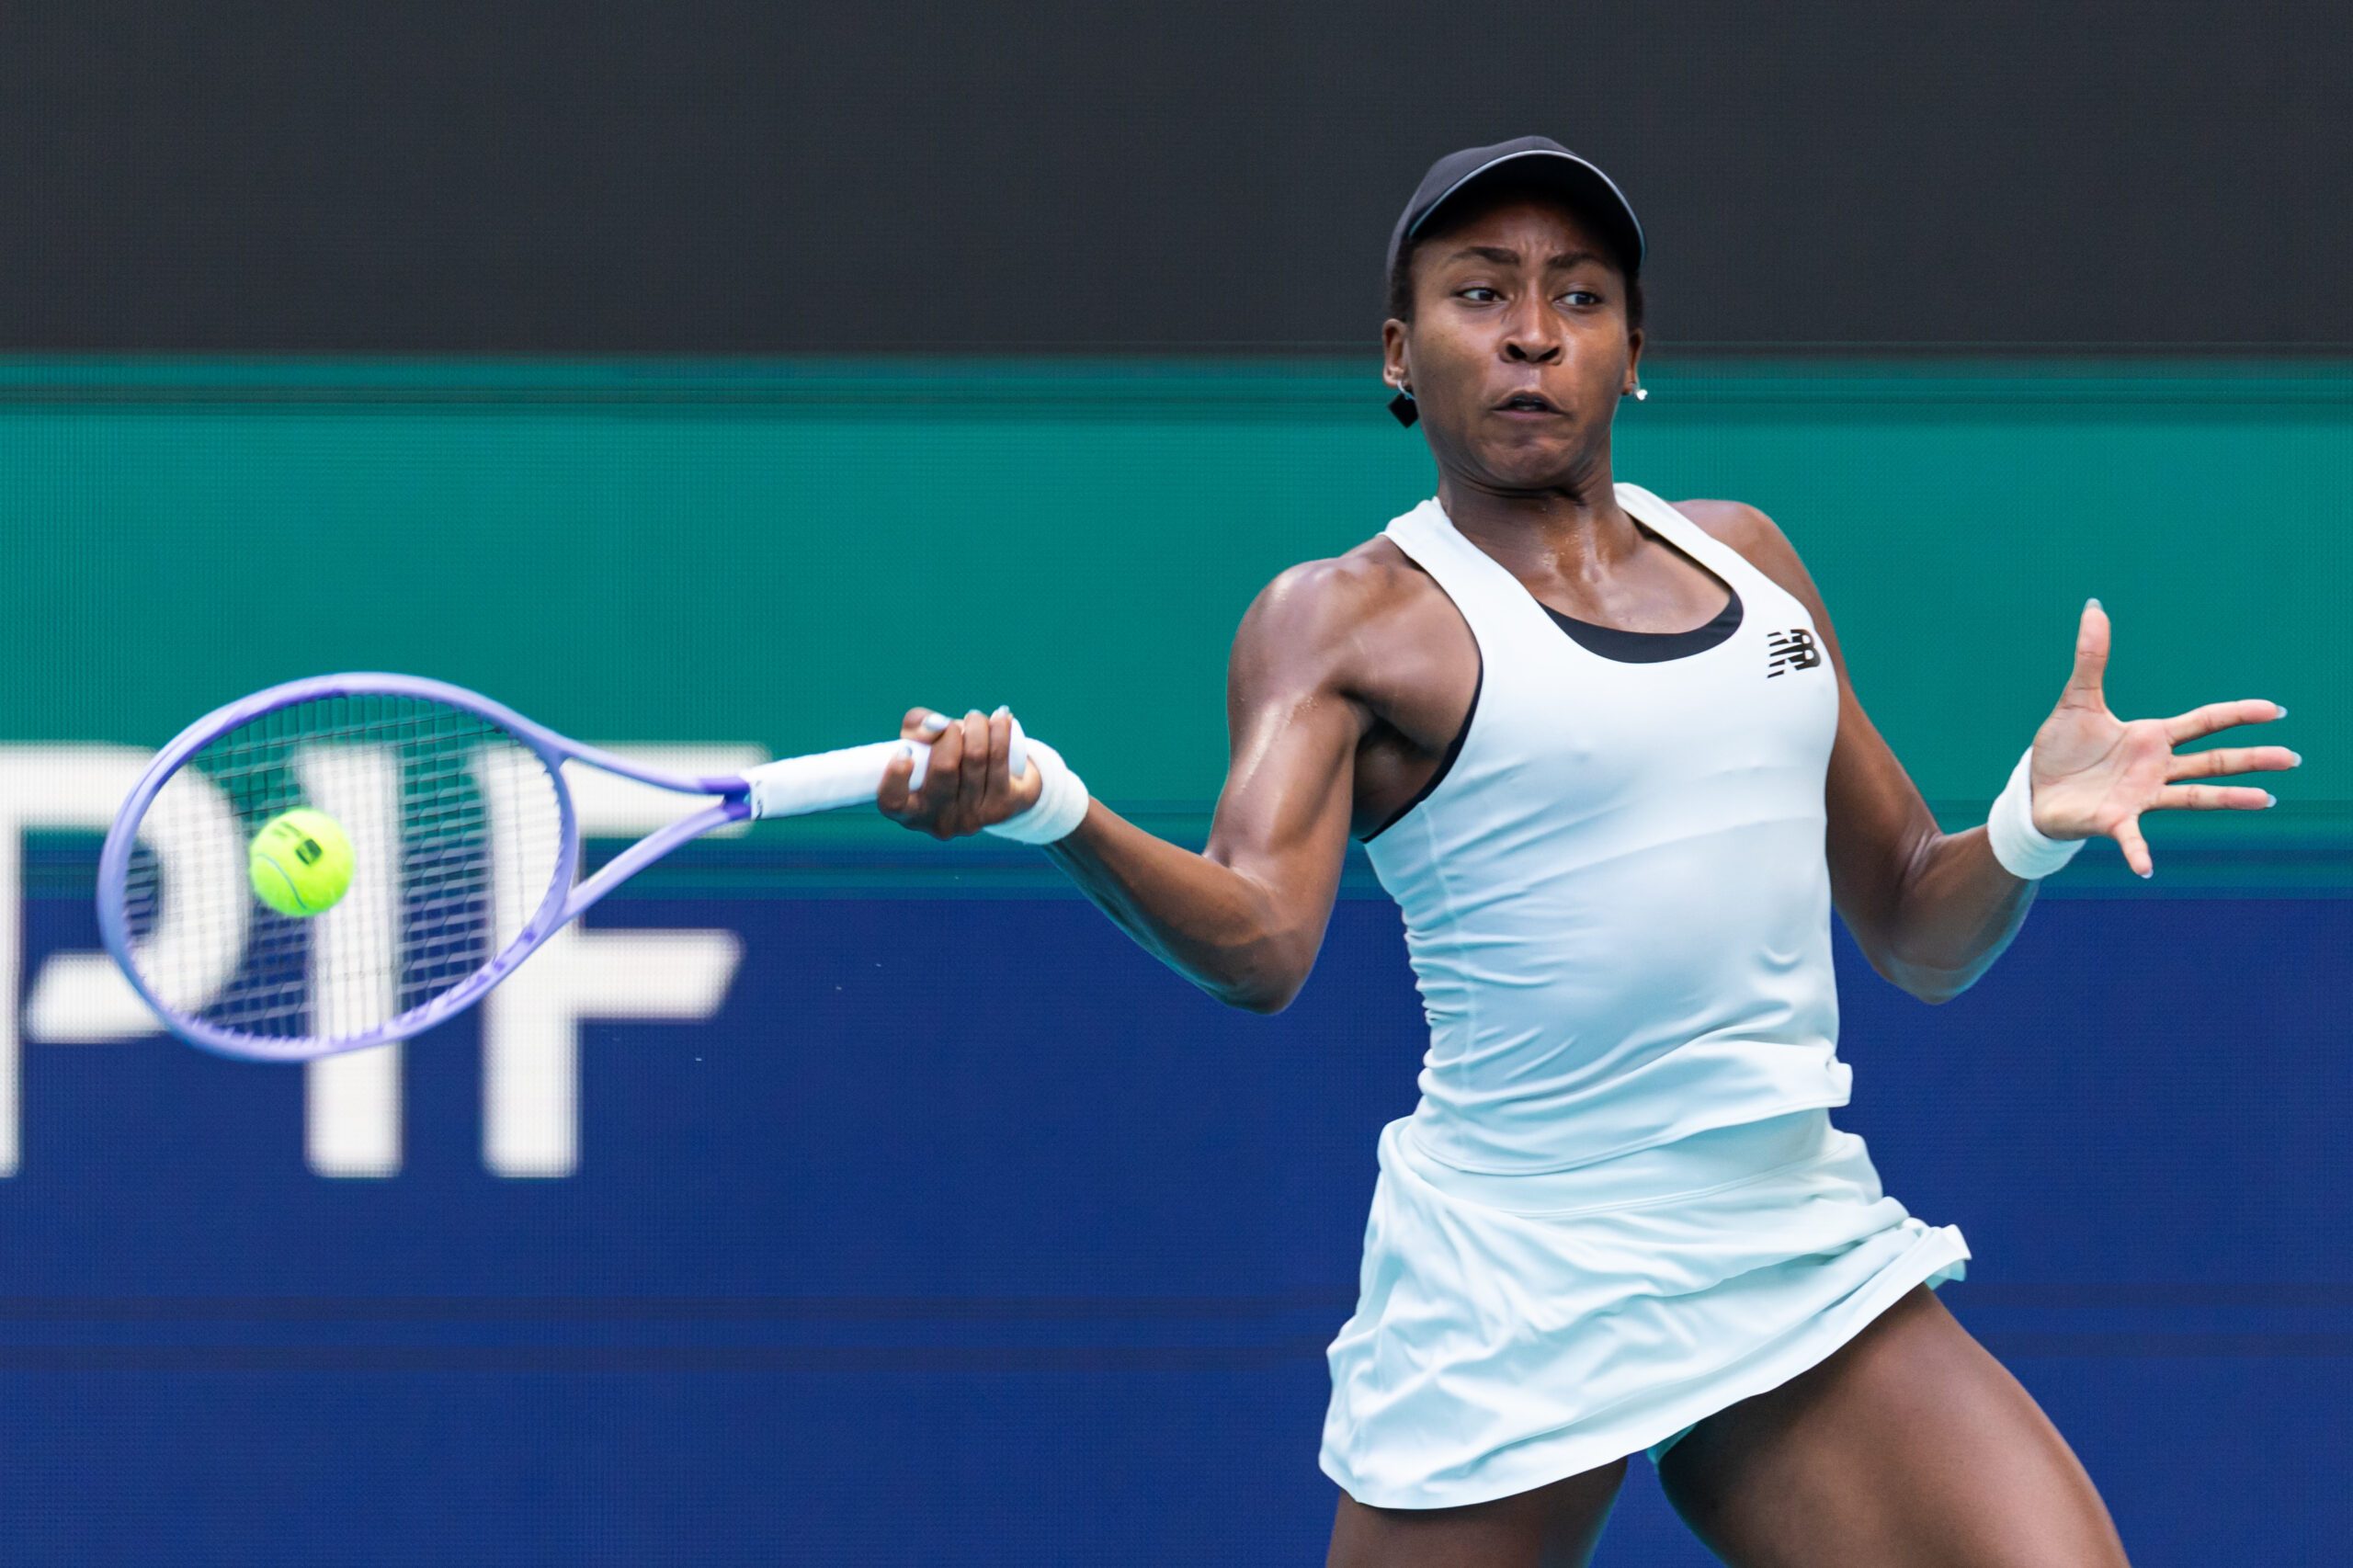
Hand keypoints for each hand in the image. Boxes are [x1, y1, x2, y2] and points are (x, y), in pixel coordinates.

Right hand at [877, 706, 1042, 839]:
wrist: (1004, 787)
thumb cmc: (949, 760)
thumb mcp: (923, 744)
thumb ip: (917, 726)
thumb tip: (936, 725)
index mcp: (910, 812)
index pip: (893, 802)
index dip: (896, 775)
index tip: (905, 750)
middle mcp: (940, 822)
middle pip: (944, 767)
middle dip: (950, 732)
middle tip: (953, 724)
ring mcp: (973, 818)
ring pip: (975, 757)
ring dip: (977, 725)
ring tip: (975, 719)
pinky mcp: (1003, 808)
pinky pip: (1000, 758)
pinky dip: (1000, 730)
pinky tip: (1000, 718)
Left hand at [2027, 599, 2298, 876]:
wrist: (2035, 790)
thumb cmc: (2063, 749)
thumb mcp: (2076, 700)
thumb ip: (2091, 659)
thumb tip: (2094, 608)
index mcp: (2152, 737)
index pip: (2204, 722)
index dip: (2238, 715)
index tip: (2275, 711)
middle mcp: (2155, 768)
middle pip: (2213, 761)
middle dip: (2251, 759)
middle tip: (2291, 758)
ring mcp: (2140, 796)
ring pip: (2193, 797)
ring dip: (2228, 799)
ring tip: (2266, 801)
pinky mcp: (2114, 820)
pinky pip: (2132, 838)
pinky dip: (2139, 853)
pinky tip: (2148, 868)